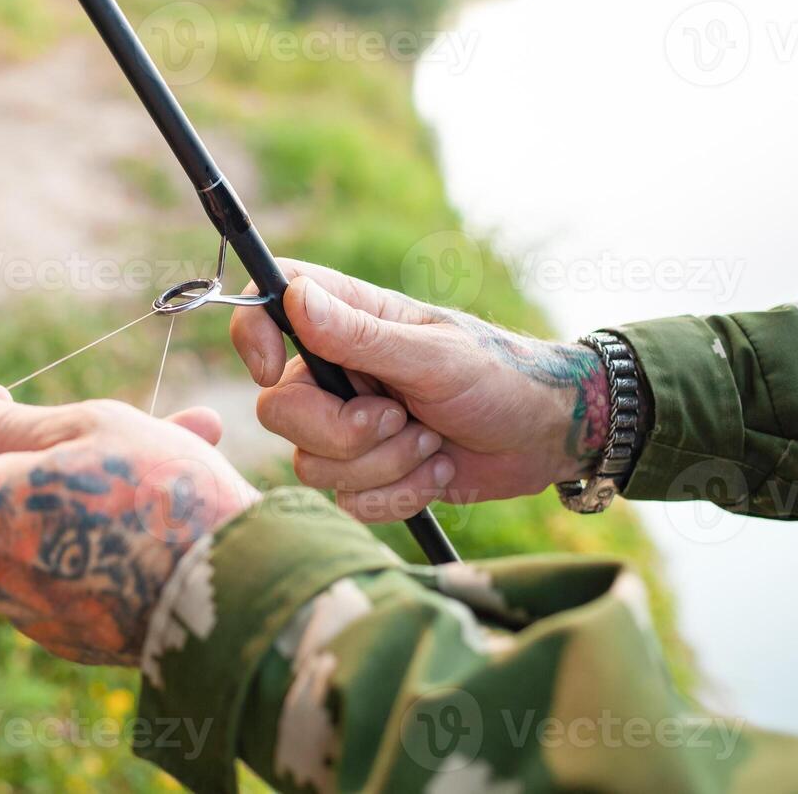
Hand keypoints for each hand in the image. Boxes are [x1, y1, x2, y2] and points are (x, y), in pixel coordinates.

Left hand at [0, 380, 259, 665]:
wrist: (240, 597)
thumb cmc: (166, 496)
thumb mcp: (89, 430)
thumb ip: (4, 423)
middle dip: (37, 454)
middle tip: (106, 420)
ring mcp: (35, 615)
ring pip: (40, 530)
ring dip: (84, 487)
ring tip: (175, 442)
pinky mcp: (76, 638)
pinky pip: (72, 569)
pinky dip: (103, 532)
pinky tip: (173, 500)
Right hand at [230, 260, 607, 522]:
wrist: (546, 440)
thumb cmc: (501, 377)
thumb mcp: (435, 355)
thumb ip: (361, 335)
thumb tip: (293, 296)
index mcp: (348, 320)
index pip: (266, 303)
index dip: (251, 336)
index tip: (273, 370)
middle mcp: (337, 370)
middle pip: (278, 409)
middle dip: (343, 432)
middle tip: (400, 419)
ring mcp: (348, 424)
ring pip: (311, 464)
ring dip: (384, 465)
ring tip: (433, 444)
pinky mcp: (366, 472)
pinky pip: (346, 501)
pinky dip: (397, 494)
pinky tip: (436, 471)